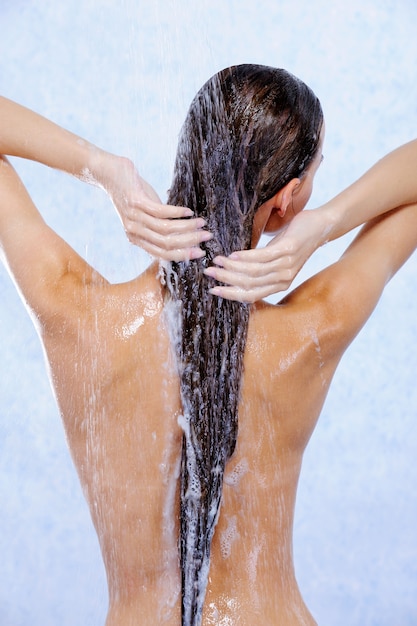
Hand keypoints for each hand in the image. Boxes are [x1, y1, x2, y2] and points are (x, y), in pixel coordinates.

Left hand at [90, 152, 211, 260]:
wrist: (107, 174)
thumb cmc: (131, 193)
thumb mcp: (145, 214)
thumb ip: (160, 225)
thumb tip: (183, 232)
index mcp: (137, 239)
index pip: (163, 254)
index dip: (183, 254)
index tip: (200, 252)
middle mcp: (134, 232)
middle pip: (166, 244)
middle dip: (190, 242)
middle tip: (207, 237)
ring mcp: (134, 217)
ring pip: (166, 229)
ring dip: (187, 227)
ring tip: (202, 223)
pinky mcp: (136, 202)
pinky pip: (161, 212)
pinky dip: (177, 212)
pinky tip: (189, 211)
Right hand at [203, 209, 327, 301]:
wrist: (322, 226)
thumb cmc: (295, 241)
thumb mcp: (276, 258)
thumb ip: (260, 267)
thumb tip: (234, 268)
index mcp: (279, 285)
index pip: (251, 295)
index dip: (231, 294)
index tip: (213, 289)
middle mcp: (283, 279)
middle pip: (249, 285)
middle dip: (226, 280)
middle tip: (208, 273)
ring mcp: (286, 265)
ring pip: (253, 273)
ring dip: (231, 268)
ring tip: (216, 260)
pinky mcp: (288, 249)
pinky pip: (262, 257)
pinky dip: (244, 257)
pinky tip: (232, 254)